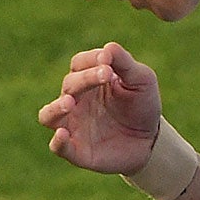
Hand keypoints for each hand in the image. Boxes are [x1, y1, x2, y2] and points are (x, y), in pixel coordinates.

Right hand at [36, 42, 162, 174]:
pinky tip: (63, 134)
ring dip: (56, 108)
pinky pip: (59, 147)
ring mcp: (73, 125)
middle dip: (85, 79)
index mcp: (87, 79)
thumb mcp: (141, 79)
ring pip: (48, 115)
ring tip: (69, 103)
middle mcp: (75, 100)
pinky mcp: (77, 151)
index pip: (79, 63)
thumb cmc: (142, 104)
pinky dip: (57, 142)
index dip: (91, 60)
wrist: (151, 140)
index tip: (108, 61)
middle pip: (69, 85)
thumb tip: (108, 49)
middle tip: (106, 75)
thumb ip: (124, 63)